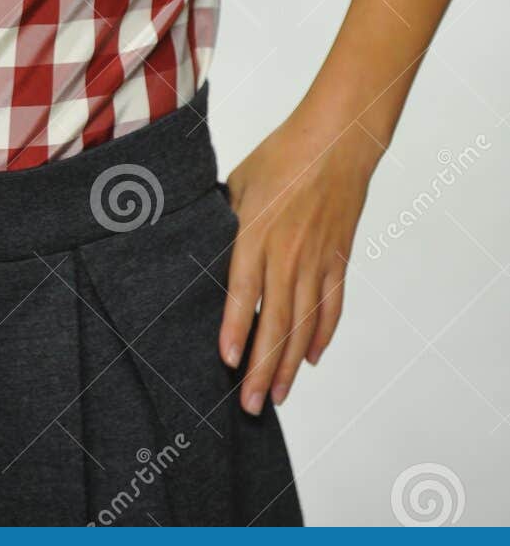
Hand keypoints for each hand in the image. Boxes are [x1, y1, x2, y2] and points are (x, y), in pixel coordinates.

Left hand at [217, 110, 378, 415]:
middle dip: (261, 366)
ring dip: (289, 364)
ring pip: (304, 323)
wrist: (337, 141)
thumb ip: (224, 219)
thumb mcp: (240, 181)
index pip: (244, 289)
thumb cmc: (283, 154)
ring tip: (277, 396)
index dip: (235, 327)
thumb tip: (205, 245)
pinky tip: (310, 358)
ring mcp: (318, 259)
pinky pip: (331, 306)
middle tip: (249, 404)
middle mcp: (289, 252)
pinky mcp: (339, 260)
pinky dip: (322, 335)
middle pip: (276, 320)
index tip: (226, 361)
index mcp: (257, 231)